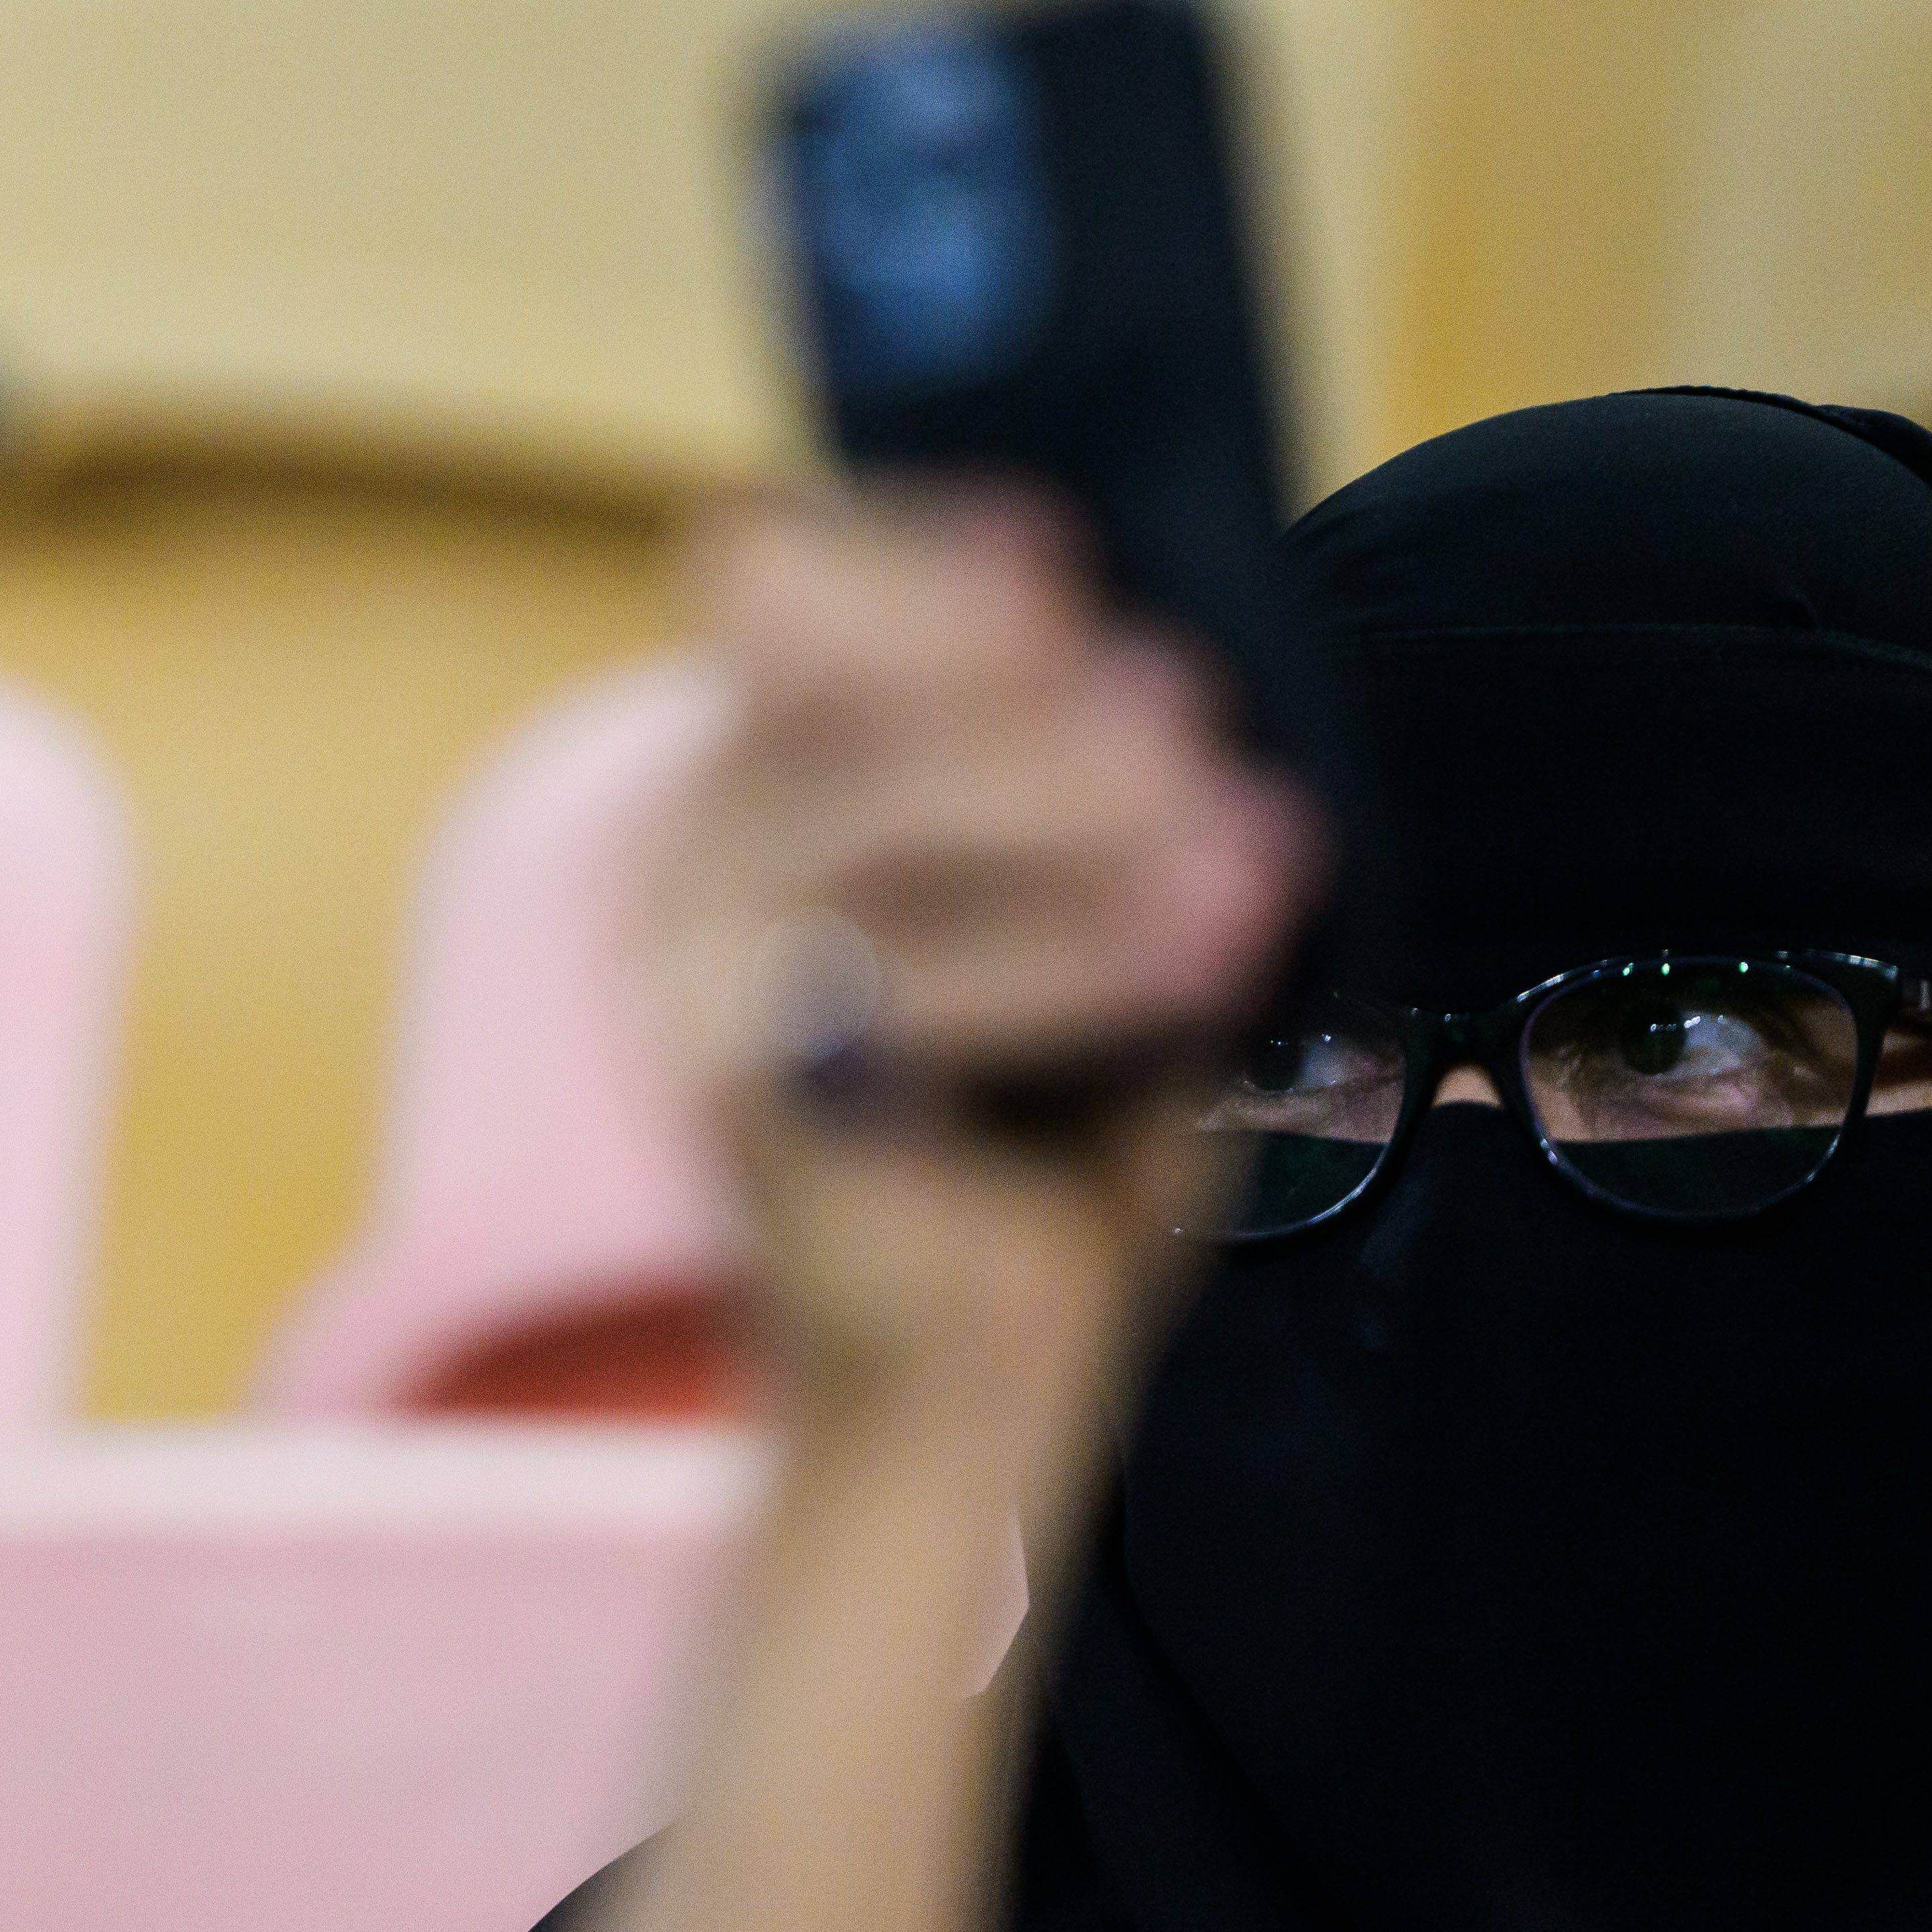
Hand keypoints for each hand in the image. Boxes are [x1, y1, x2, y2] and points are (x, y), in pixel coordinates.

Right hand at [649, 491, 1312, 1443]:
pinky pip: (905, 978)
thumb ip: (1074, 785)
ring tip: (1246, 858)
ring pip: (873, 816)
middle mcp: (685, 867)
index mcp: (748, 796)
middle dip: (1027, 694)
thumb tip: (1133, 653)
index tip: (1054, 555)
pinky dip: (1068, 957)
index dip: (909, 559)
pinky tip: (1205, 959)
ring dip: (1073, 816)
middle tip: (1190, 721)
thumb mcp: (1077, 921)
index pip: (776, 597)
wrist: (966, 1376)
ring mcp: (689, 977)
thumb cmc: (1037, 1141)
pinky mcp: (732, 1088)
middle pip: (832, 689)